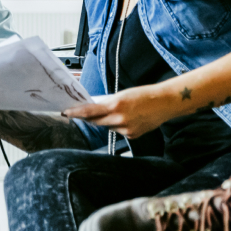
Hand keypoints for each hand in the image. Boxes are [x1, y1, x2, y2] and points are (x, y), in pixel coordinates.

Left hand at [60, 84, 175, 139]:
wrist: (165, 103)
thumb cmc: (144, 95)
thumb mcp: (122, 95)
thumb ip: (108, 103)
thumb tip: (93, 109)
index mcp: (116, 105)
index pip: (90, 111)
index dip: (76, 113)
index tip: (66, 113)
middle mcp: (119, 119)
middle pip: (96, 122)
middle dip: (89, 118)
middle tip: (84, 113)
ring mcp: (126, 129)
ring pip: (108, 127)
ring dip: (107, 121)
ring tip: (121, 112)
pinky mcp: (132, 136)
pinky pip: (118, 131)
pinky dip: (119, 126)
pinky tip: (130, 119)